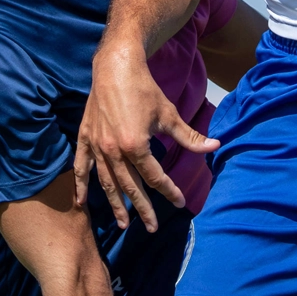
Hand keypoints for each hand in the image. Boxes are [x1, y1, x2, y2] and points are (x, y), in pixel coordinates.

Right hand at [74, 40, 206, 230]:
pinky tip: (82, 203)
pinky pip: (81, 167)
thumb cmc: (144, 89)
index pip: (154, 177)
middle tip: (152, 228)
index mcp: (135, 145)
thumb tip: (215, 147)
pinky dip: (81, 185)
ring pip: (106, 182)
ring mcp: (96, 146)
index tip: (179, 202)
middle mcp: (113, 150)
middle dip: (142, 208)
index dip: (168, 191)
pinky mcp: (84, 139)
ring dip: (115, 204)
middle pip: (130, 186)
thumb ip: (190, 137)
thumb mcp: (169, 114)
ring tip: (123, 224)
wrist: (114, 68)